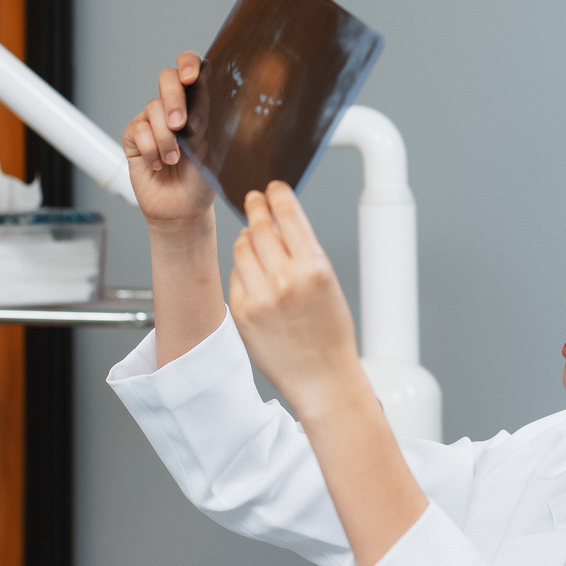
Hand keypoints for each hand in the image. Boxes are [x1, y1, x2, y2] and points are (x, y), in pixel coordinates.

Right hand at [124, 52, 215, 228]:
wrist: (183, 209)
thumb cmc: (201, 180)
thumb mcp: (211, 148)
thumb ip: (202, 120)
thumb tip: (197, 96)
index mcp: (198, 104)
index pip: (194, 70)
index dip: (190, 64)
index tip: (193, 76)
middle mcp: (173, 108)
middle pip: (167, 78)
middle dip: (173, 98)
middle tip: (180, 124)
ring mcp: (151, 121)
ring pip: (153, 108)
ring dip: (166, 138)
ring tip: (173, 159)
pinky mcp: (133, 138)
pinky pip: (138, 130)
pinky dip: (150, 150)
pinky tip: (158, 164)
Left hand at [229, 183, 362, 414]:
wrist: (322, 378)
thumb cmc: (331, 332)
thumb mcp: (328, 282)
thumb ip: (304, 250)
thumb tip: (279, 218)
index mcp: (314, 268)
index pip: (288, 214)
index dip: (278, 195)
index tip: (273, 187)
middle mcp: (285, 279)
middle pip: (259, 227)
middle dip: (256, 209)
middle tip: (253, 199)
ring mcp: (259, 297)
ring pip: (241, 248)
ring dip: (247, 238)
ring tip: (254, 240)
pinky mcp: (241, 313)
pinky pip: (235, 276)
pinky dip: (243, 270)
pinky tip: (254, 276)